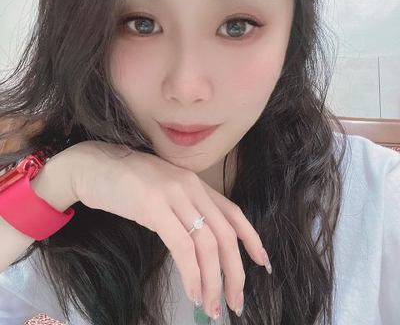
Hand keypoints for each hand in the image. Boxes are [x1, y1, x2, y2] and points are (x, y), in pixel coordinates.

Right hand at [66, 140, 270, 318]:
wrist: (92, 165)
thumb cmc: (126, 181)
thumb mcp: (163, 192)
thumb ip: (183, 210)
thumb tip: (198, 245)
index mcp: (195, 184)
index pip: (233, 213)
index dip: (252, 238)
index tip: (263, 263)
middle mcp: (190, 187)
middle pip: (225, 234)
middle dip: (235, 272)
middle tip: (236, 302)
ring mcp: (172, 195)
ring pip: (206, 244)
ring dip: (212, 281)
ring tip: (211, 306)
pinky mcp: (152, 207)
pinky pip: (181, 246)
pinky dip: (191, 273)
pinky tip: (191, 290)